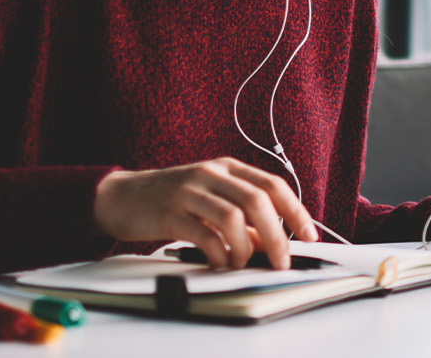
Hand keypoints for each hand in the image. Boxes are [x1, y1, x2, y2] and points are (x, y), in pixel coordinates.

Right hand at [92, 158, 319, 269]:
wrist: (121, 197)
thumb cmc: (171, 200)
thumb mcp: (211, 202)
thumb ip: (243, 220)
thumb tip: (272, 245)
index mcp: (227, 167)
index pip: (273, 185)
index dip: (296, 211)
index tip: (309, 235)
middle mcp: (211, 174)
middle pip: (258, 200)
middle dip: (277, 236)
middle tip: (281, 261)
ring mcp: (190, 191)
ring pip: (233, 217)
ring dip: (245, 248)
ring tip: (241, 263)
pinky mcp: (170, 213)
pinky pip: (205, 235)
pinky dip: (219, 254)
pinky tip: (219, 262)